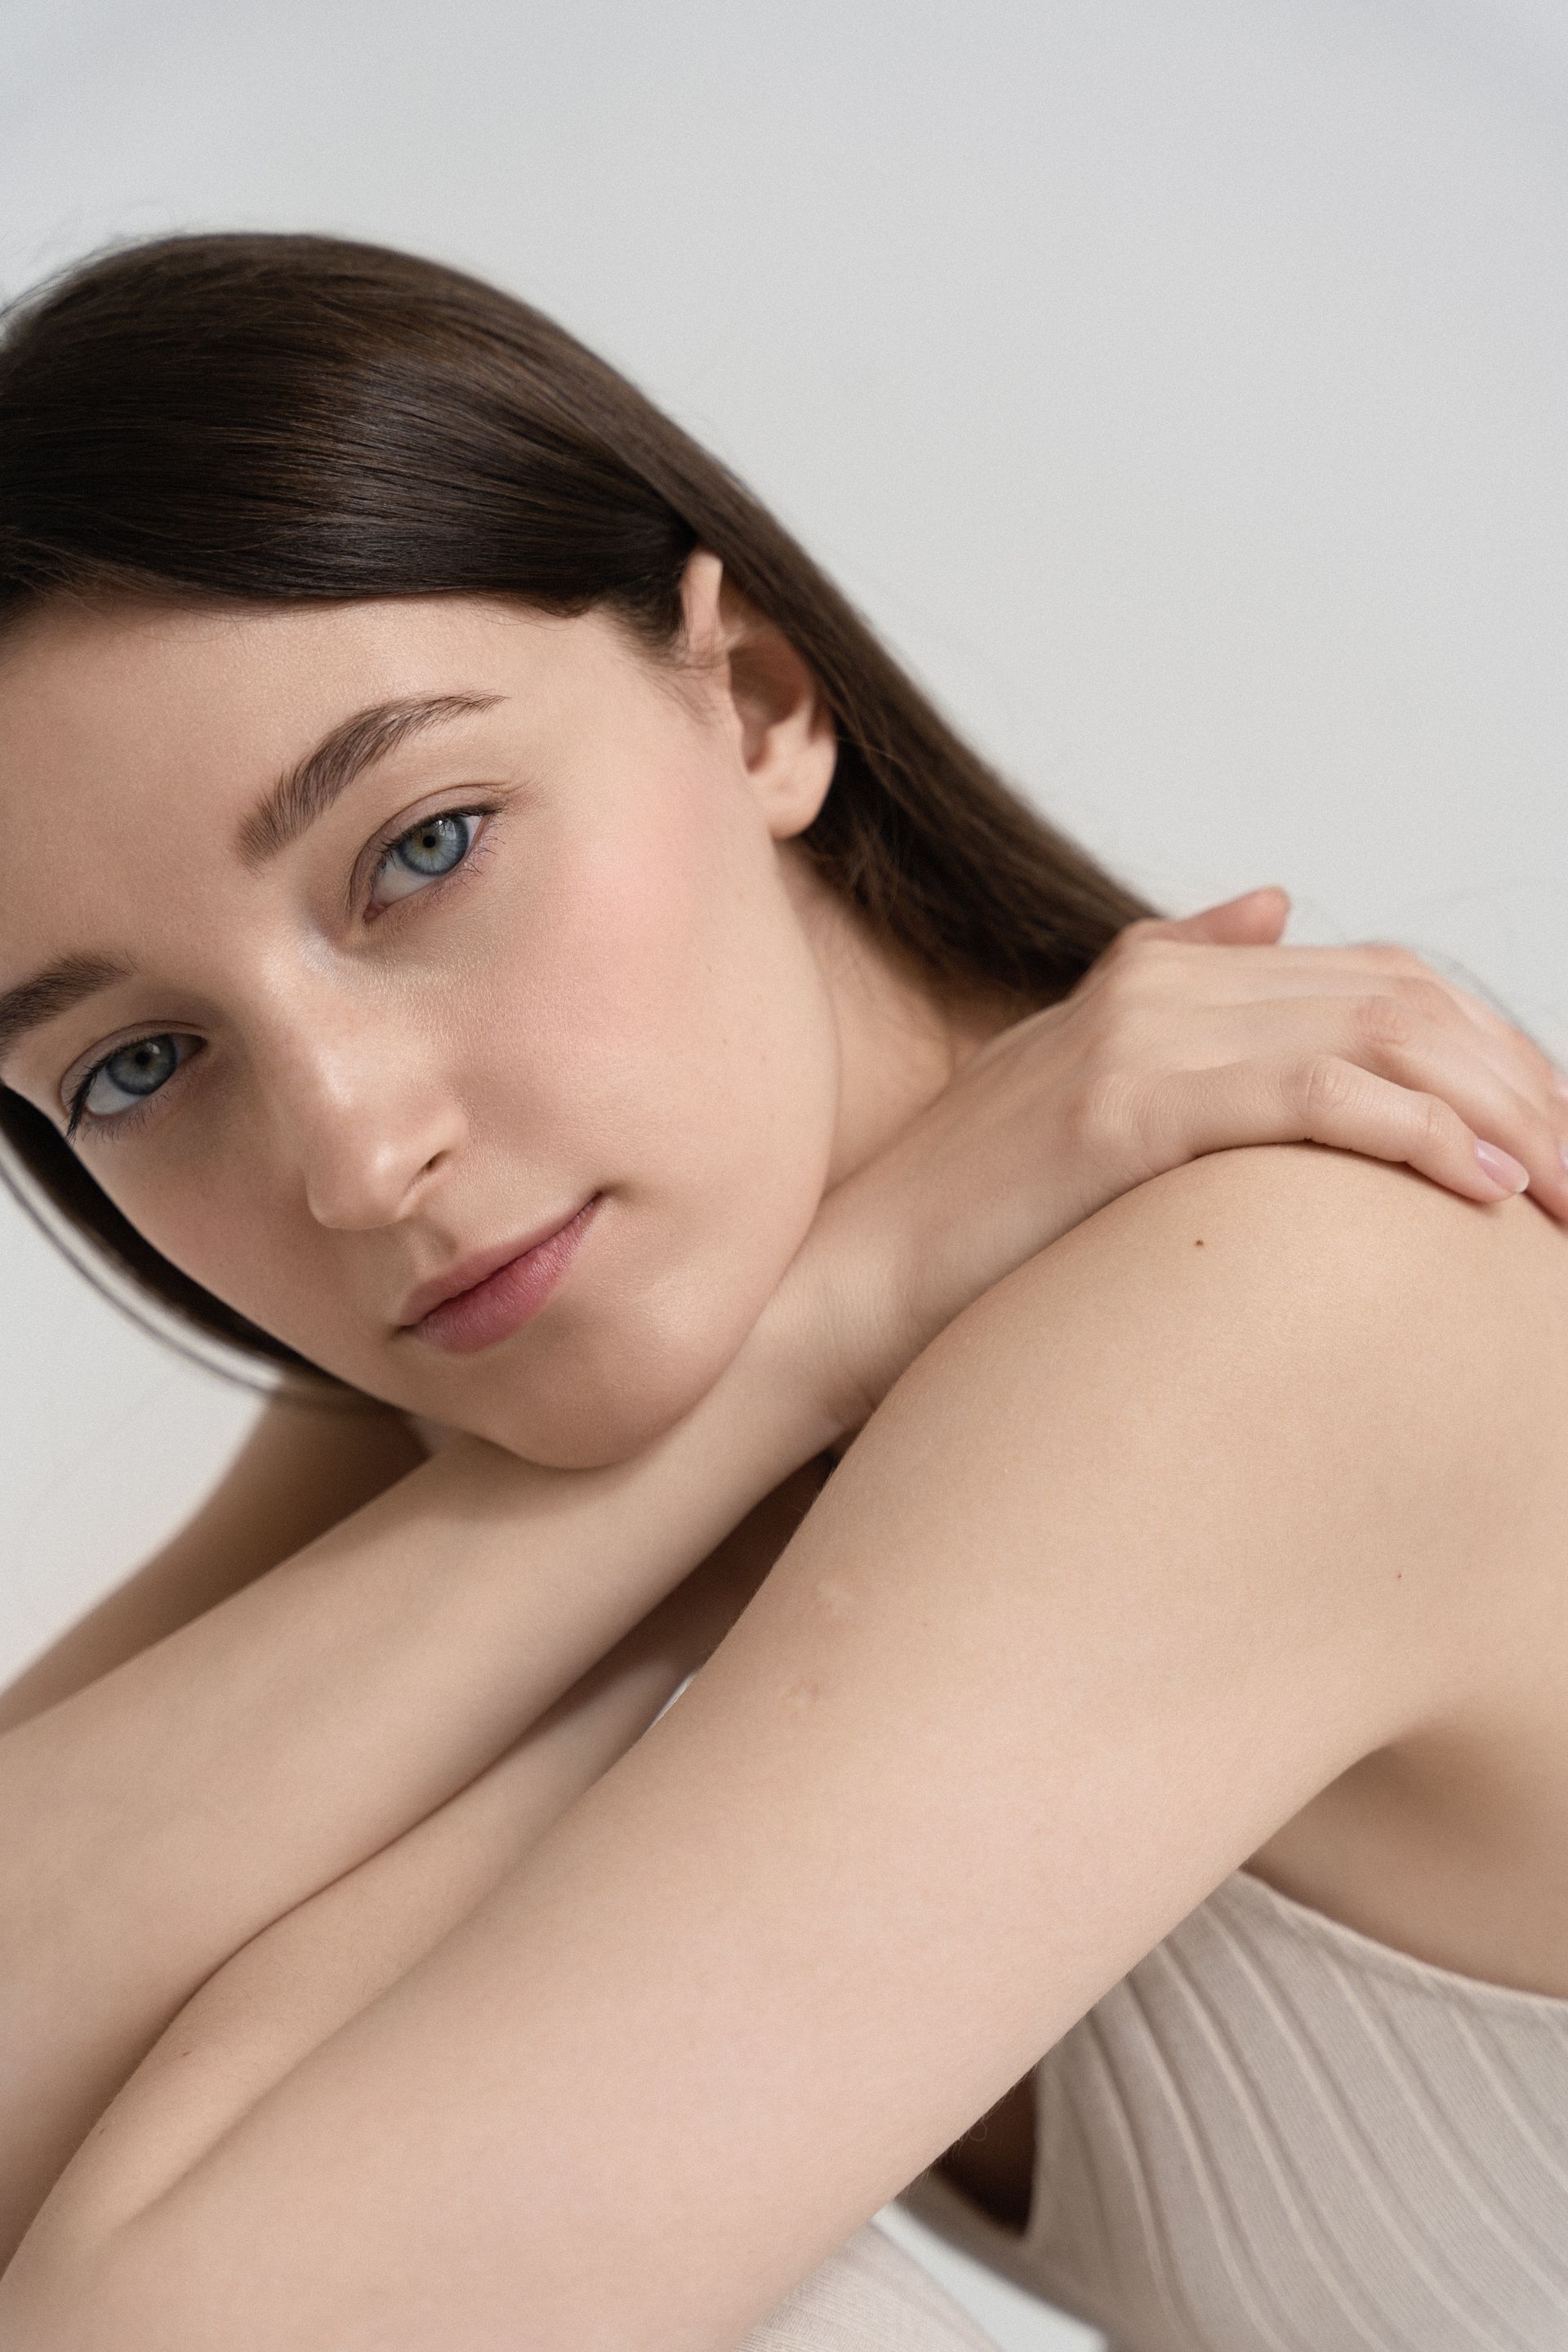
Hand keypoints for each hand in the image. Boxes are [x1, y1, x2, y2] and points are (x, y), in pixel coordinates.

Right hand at [781, 885, 1567, 1440]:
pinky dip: (1416, 1137)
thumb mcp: (1079, 1076)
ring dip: (1498, 1113)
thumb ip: (1180, 984)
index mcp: (1164, 970)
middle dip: (1517, 1083)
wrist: (846, 1280)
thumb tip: (1275, 901)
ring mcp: (1142, 1032)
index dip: (1488, 1050)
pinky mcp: (1126, 1105)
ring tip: (1562, 1190)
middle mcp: (1164, 978)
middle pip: (1404, 999)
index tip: (1548, 1135)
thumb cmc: (969, 1217)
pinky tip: (1484, 1189)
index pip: (1380, 979)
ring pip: (1382, 1038)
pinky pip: (1315, 1099)